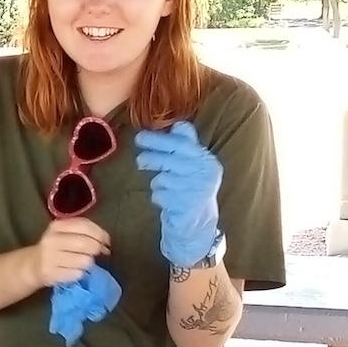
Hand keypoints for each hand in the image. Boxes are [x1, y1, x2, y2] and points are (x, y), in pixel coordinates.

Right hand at [32, 217, 109, 287]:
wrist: (34, 265)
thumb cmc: (57, 247)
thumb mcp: (66, 232)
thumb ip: (85, 231)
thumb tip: (106, 243)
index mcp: (57, 226)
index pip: (85, 226)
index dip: (100, 234)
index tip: (106, 242)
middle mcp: (52, 240)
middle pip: (87, 244)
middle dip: (97, 249)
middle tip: (96, 253)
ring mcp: (50, 257)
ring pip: (85, 261)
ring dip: (89, 263)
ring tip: (82, 262)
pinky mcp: (52, 273)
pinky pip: (78, 274)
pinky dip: (81, 273)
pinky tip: (75, 271)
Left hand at [133, 121, 222, 266]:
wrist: (199, 223)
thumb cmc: (191, 188)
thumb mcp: (193, 165)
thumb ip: (186, 145)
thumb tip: (178, 123)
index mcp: (207, 161)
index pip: (181, 144)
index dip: (159, 140)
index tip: (140, 136)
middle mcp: (205, 174)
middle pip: (169, 160)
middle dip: (151, 158)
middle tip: (140, 160)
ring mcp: (196, 191)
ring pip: (162, 179)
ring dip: (157, 183)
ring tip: (164, 186)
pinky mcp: (186, 206)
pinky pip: (160, 195)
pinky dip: (159, 197)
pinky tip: (166, 200)